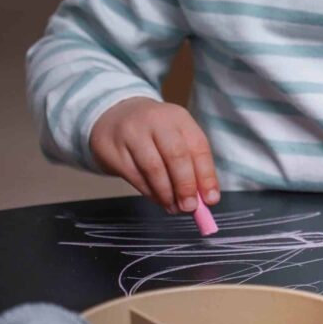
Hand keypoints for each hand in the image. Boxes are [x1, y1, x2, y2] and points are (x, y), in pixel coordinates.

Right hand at [90, 97, 219, 213]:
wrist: (114, 116)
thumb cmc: (155, 133)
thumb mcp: (178, 138)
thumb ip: (193, 166)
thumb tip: (205, 199)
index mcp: (179, 118)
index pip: (199, 148)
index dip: (206, 176)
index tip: (211, 199)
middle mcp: (155, 120)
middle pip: (176, 156)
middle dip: (186, 186)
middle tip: (190, 207)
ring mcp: (131, 132)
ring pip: (153, 168)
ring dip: (167, 193)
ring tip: (174, 207)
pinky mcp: (112, 148)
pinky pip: (134, 176)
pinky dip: (149, 192)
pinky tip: (158, 199)